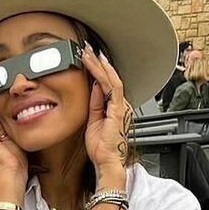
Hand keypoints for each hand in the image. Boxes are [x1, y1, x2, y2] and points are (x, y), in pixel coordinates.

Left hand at [82, 44, 129, 173]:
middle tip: (87, 48)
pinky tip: (95, 65)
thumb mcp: (93, 121)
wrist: (107, 161)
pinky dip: (102, 75)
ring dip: (99, 64)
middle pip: (110, 78)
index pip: (106, 83)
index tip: (87, 58)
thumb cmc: (101, 147)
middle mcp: (121, 104)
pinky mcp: (119, 109)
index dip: (97, 69)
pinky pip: (112, 87)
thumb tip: (92, 88)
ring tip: (88, 52)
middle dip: (98, 61)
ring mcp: (121, 106)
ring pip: (111, 79)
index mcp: (115, 107)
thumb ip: (94, 105)